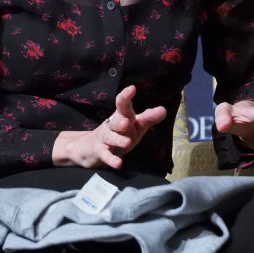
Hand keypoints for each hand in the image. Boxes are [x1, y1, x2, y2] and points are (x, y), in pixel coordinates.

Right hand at [52, 85, 166, 169]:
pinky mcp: (100, 152)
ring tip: (127, 143)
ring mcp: (105, 139)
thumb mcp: (134, 126)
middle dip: (120, 120)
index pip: (122, 104)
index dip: (126, 96)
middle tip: (127, 122)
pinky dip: (111, 159)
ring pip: (110, 138)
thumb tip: (164, 110)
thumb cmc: (118, 134)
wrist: (90, 147)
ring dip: (118, 140)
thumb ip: (148, 118)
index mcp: (121, 116)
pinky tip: (118, 164)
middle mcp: (112, 125)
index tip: (132, 89)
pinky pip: (106, 156)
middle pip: (115, 120)